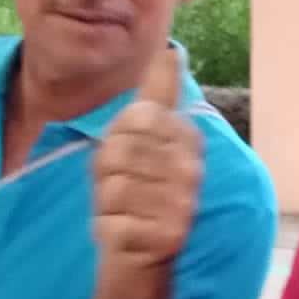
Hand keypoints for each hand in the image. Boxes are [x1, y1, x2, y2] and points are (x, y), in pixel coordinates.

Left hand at [90, 46, 204, 270]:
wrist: (142, 249)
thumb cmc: (140, 184)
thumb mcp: (146, 135)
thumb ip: (157, 93)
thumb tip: (168, 50)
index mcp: (188, 139)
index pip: (136, 119)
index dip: (118, 137)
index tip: (130, 153)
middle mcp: (192, 170)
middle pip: (121, 152)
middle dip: (108, 170)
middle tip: (123, 184)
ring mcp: (181, 205)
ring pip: (115, 187)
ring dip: (106, 200)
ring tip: (124, 207)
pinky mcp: (164, 237)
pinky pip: (113, 221)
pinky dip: (108, 227)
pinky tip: (124, 229)